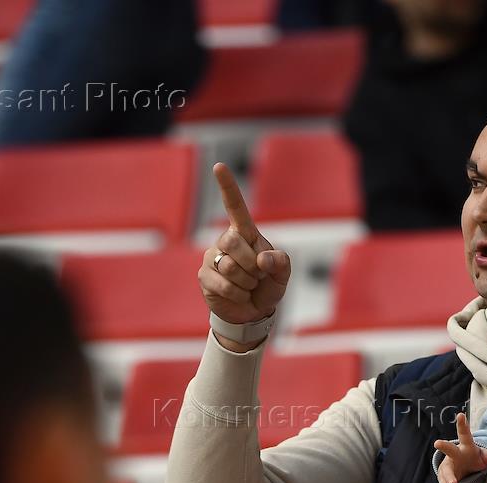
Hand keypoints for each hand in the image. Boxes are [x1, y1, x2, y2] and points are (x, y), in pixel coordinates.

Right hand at [199, 163, 291, 349]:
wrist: (253, 312)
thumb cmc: (268, 286)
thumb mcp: (282, 274)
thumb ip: (281, 262)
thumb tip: (263, 258)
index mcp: (245, 234)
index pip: (235, 206)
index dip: (227, 186)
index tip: (218, 166)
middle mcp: (225, 241)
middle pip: (232, 240)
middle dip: (252, 263)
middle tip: (257, 275)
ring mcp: (212, 258)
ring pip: (229, 265)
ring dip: (247, 281)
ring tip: (248, 286)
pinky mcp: (204, 277)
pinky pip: (224, 283)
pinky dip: (238, 293)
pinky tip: (239, 295)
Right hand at [433, 413, 486, 482]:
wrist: (463, 468)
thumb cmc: (474, 458)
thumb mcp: (485, 456)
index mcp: (466, 446)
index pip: (465, 434)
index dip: (463, 425)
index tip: (460, 415)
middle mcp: (455, 454)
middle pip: (450, 449)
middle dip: (444, 446)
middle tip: (437, 443)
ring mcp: (448, 465)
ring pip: (447, 470)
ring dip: (449, 477)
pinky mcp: (445, 475)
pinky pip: (444, 481)